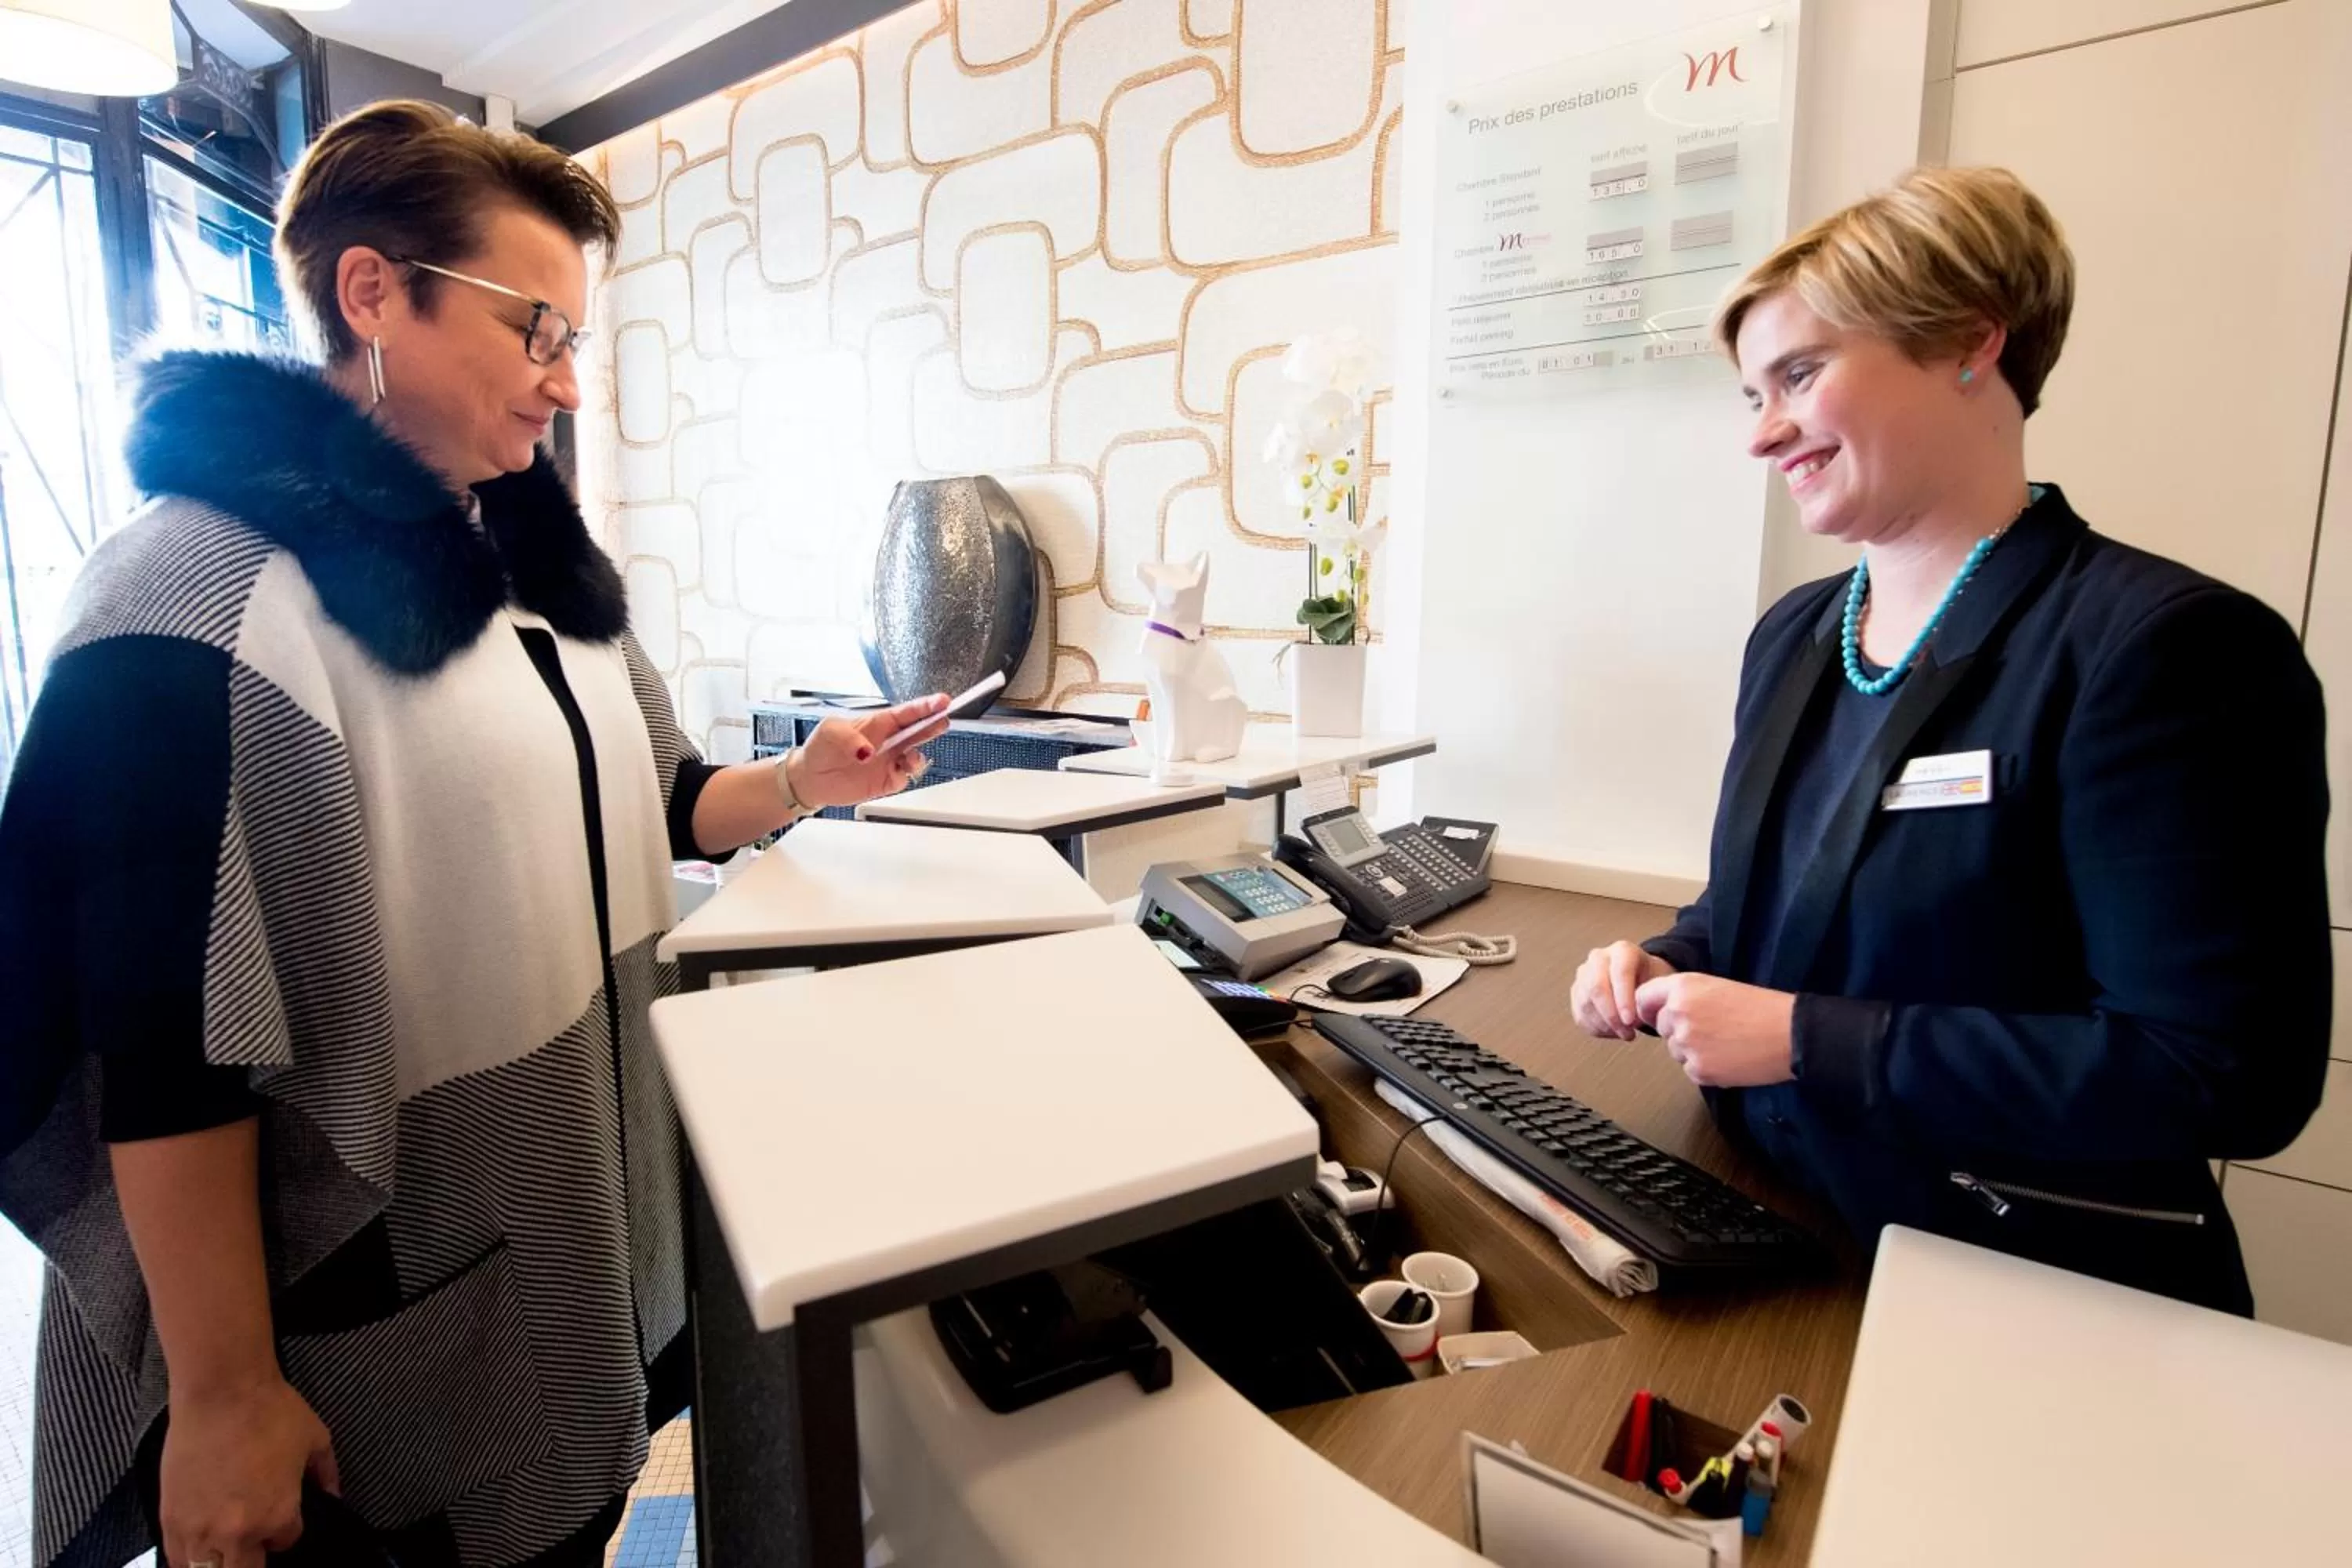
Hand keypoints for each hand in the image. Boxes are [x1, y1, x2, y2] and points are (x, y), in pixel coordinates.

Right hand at [160, 1376, 338, 1567]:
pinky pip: (176, 1560)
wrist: (221, 1391)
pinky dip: (188, 1560)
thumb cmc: (271, 1410)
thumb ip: (327, 1474)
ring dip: (220, 1563)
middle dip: (254, 1559)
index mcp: (279, 1515)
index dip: (285, 1530)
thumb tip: (334, 1496)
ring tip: (225, 1549)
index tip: (281, 1514)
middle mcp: (238, 1533)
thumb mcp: (315, 1439)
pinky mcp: (170, 1520)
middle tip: (253, 1542)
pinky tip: (197, 1551)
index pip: (286, 1542)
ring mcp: (199, 1530)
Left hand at [790, 694, 951, 808]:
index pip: (905, 712)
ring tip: (911, 758)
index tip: (941, 702)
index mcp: (876, 723)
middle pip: (918, 730)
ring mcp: (888, 761)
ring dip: (918, 756)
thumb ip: (849, 737)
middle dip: (933, 724)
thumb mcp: (828, 731)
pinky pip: (903, 779)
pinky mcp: (885, 781)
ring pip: (915, 756)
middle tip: (944, 720)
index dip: (925, 707)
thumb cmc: (819, 748)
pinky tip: (896, 773)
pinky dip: (904, 776)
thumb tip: (867, 750)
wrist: (810, 779)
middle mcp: (886, 741)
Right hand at [1571, 941, 1673, 1039]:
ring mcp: (1584, 973)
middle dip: (1612, 1016)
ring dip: (1605, 1025)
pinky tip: (1613, 1032)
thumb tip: (1636, 1018)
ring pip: (1586, 1003)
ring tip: (1625, 1034)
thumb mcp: (1661, 983)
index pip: (1619, 972)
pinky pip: (1580, 1014)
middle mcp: (1599, 957)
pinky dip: (1596, 1028)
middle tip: (1628, 1033)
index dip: (1624, 999)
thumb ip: (1652, 996)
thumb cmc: (1653, 981)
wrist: (1641, 980)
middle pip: (1596, 987)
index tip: (1632, 1022)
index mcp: (1623, 950)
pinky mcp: (1576, 990)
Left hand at [1633, 973, 1796, 1087]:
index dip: (1649, 1008)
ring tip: (1726, 1042)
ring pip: (1675, 1051)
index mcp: (1682, 987)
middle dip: (1678, 1031)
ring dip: (1693, 1050)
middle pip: (1661, 1027)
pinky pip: (1691, 1070)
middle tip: (1712, 1029)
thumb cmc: (1761, 1008)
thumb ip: (1684, 997)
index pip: (1643, 997)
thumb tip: (1661, 1012)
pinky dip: (1707, 1068)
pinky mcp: (1698, 1070)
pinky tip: (1730, 1058)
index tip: (1654, 1014)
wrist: (1789, 1034)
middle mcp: (1677, 1013)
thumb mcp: (1716, 987)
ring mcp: (1686, 1044)